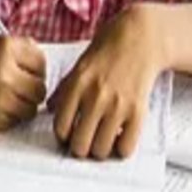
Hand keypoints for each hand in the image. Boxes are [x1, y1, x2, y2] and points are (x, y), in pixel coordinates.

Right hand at [0, 36, 46, 130]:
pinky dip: (9, 115)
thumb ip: (26, 51)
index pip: (41, 64)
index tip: (21, 69)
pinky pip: (16, 121)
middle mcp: (5, 72)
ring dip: (22, 104)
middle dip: (30, 89)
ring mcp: (0, 97)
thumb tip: (50, 70)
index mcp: (7, 48)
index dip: (33, 68)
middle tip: (14, 85)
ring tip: (4, 95)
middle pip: (40, 89)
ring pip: (31, 109)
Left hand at [50, 5, 162, 158]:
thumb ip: (64, 90)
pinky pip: (126, 147)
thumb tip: (51, 111)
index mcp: (77, 86)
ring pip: (101, 149)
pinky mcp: (138, 111)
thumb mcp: (79, 66)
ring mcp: (118, 106)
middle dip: (79, 149)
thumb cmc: (107, 51)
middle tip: (84, 143)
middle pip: (79, 144)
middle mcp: (95, 97)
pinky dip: (121, 149)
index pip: (61, 127)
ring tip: (101, 142)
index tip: (68, 136)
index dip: (62, 137)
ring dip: (99, 151)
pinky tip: (119, 139)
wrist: (139, 39)